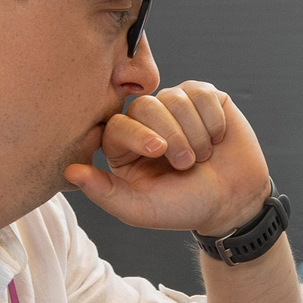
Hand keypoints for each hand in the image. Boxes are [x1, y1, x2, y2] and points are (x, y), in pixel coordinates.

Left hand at [65, 80, 271, 235]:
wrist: (233, 202)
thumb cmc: (184, 206)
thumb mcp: (140, 209)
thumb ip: (104, 192)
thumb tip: (69, 172)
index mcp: (124, 146)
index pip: (118, 125)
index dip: (138, 135)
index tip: (158, 152)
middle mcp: (146, 121)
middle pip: (146, 106)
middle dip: (172, 137)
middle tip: (186, 164)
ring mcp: (175, 106)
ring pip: (175, 98)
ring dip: (195, 133)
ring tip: (203, 156)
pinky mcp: (203, 98)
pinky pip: (201, 93)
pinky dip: (213, 120)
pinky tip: (217, 138)